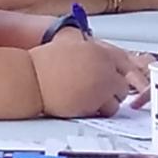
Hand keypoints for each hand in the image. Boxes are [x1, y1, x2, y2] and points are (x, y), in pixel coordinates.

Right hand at [29, 34, 147, 117]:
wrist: (31, 78)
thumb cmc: (45, 64)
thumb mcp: (73, 47)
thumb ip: (92, 52)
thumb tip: (103, 60)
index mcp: (100, 51)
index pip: (126, 63)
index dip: (125, 74)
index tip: (123, 81)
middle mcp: (104, 67)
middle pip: (124, 84)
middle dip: (114, 90)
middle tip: (101, 92)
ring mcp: (101, 85)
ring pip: (119, 100)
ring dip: (108, 102)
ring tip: (91, 100)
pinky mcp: (94, 102)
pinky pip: (107, 110)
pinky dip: (99, 110)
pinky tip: (86, 105)